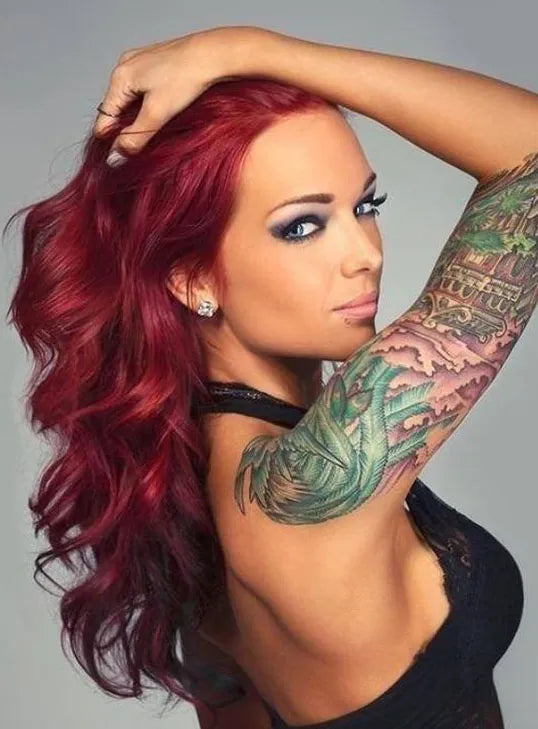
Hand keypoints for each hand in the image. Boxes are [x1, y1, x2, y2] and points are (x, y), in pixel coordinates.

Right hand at [92, 25, 273, 163]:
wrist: (213, 54)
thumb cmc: (186, 79)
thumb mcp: (157, 114)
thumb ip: (134, 138)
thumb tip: (115, 158)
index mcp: (119, 78)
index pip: (104, 119)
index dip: (112, 141)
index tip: (125, 158)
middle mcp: (124, 66)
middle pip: (116, 110)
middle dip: (127, 129)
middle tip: (146, 144)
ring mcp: (139, 61)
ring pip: (131, 100)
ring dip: (139, 118)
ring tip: (158, 127)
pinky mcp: (155, 62)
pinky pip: (143, 90)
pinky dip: (149, 104)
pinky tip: (165, 110)